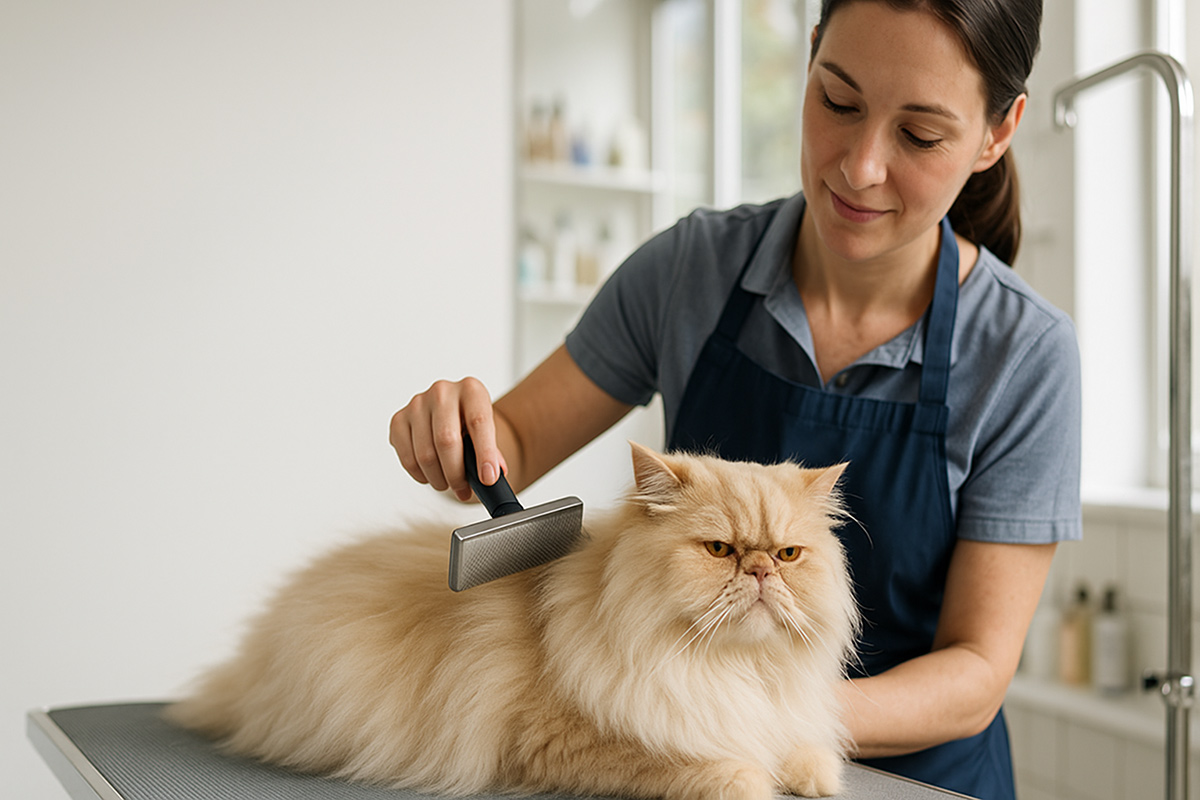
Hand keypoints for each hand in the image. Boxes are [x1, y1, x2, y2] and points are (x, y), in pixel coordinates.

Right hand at [389, 377, 506, 501]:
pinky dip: (421, 475)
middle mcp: (442, 391)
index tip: (488, 478)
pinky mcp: (399, 420)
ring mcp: (417, 404)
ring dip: (438, 479)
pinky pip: (407, 458)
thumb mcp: (490, 434)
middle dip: (457, 474)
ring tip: (448, 483)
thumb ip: (494, 454)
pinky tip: (432, 474)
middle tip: (464, 490)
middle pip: (446, 440)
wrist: (453, 414)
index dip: (484, 453)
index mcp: (471, 390)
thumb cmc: (472, 425)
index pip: (478, 422)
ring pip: (425, 454)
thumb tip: (493, 474)